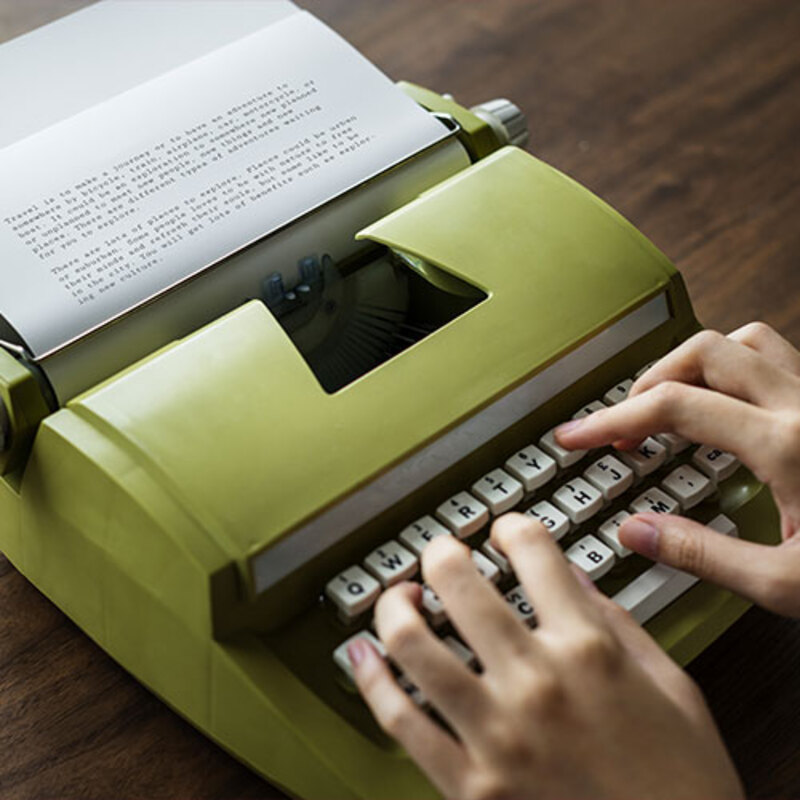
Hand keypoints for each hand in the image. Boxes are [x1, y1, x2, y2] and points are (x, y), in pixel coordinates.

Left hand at [349, 515, 742, 799]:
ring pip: (413, 643)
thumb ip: (615, 620)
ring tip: (400, 598)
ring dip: (395, 606)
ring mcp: (497, 734)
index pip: (533, 552)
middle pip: (458, 581)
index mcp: (590, 649)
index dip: (513, 528)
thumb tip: (570, 577)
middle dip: (442, 552)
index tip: (506, 533)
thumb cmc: (682, 783)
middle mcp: (537, 682)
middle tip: (442, 554)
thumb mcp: (670, 685)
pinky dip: (371, 680)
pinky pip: (401, 720)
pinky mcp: (471, 786)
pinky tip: (363, 655)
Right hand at [556, 322, 799, 616]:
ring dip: (696, 365)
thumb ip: (702, 554)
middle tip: (626, 425)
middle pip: (704, 351)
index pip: (672, 406)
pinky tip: (728, 414)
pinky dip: (735, 372)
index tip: (577, 436)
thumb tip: (636, 532)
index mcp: (787, 446)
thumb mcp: (788, 585)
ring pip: (746, 341)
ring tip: (673, 406)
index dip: (610, 418)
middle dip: (650, 381)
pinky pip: (778, 359)